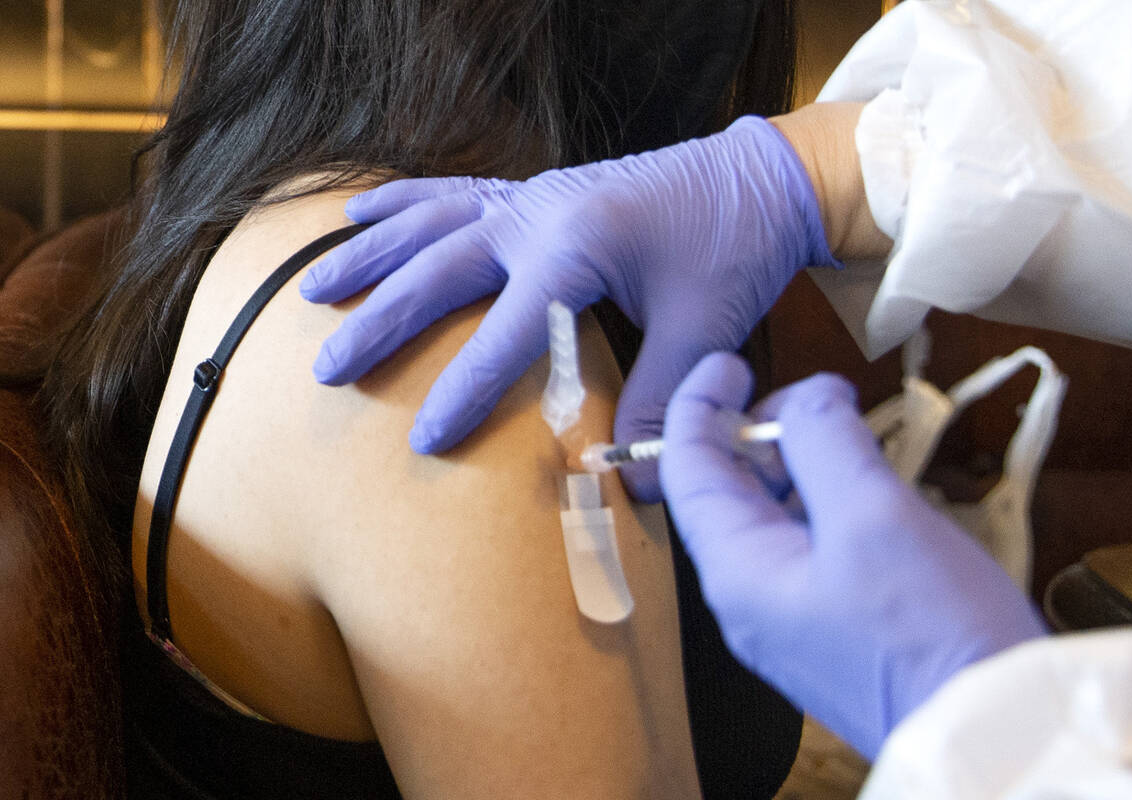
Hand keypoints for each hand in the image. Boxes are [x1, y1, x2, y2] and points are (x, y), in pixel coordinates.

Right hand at [300, 116, 835, 500]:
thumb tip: (631, 479)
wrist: (756, 179)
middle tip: (330, 368)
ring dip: (370, 257)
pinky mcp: (534, 191)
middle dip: (381, 321)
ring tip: (314, 289)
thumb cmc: (732, 248)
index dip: (462, 393)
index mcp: (577, 248)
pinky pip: (451, 192)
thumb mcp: (704, 329)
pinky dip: (401, 202)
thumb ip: (662, 401)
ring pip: (429, 225)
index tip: (421, 441)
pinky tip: (356, 209)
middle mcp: (538, 214)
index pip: (504, 335)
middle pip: (439, 271)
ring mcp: (530, 197)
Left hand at [659, 354, 1047, 757]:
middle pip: (731, 489)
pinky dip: (830, 497)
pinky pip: (813, 542)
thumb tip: (810, 395)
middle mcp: (751, 595)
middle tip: (819, 395)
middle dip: (764, 429)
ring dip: (803, 460)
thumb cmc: (929, 631)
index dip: (698, 405)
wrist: (994, 730)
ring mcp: (792, 613)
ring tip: (850, 429)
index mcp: (737, 571)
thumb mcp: (872, 516)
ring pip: (776, 514)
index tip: (729, 360)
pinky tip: (870, 480)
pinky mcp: (835, 622)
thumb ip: (826, 443)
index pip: (688, 470)